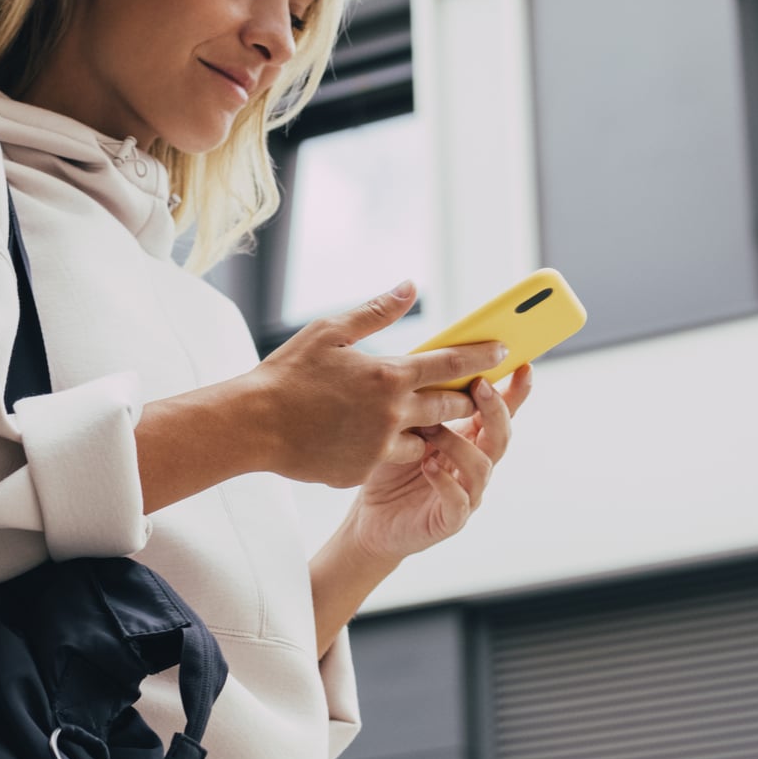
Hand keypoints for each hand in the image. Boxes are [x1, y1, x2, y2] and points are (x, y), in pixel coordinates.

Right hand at [245, 282, 507, 488]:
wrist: (253, 426)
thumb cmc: (287, 374)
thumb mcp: (329, 331)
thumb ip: (376, 312)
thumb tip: (410, 287)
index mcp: (389, 376)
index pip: (452, 364)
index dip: (482, 356)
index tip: (504, 351)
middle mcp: (392, 414)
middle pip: (450, 408)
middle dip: (466, 398)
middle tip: (472, 390)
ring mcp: (378, 447)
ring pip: (425, 440)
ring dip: (429, 429)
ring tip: (423, 417)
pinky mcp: (361, 471)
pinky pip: (388, 459)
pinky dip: (388, 447)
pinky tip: (373, 437)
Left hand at [343, 362, 533, 565]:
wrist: (371, 520)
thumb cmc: (389, 469)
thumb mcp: (403, 429)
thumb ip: (422, 404)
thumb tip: (426, 361)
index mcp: (468, 439)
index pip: (498, 413)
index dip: (515, 392)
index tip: (523, 366)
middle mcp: (474, 465)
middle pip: (500, 436)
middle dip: (495, 410)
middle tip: (482, 386)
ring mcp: (467, 493)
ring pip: (481, 466)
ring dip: (458, 444)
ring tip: (430, 430)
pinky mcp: (451, 519)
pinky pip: (459, 501)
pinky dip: (446, 482)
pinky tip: (428, 467)